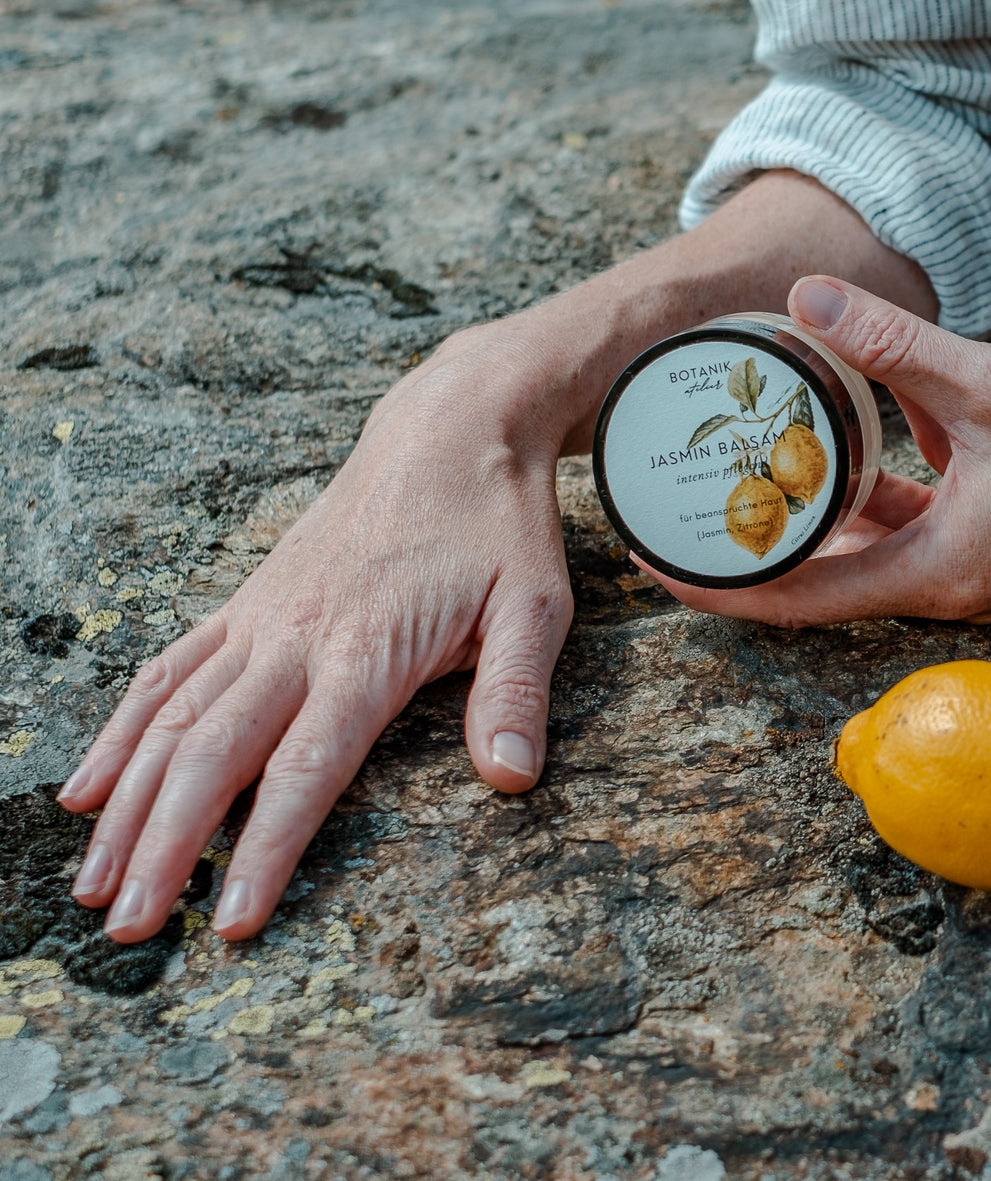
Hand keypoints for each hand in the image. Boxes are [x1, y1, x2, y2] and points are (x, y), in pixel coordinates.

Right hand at [58, 321, 574, 942]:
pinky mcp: (249, 601)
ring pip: (172, 717)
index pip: (305, 770)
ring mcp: (262, 617)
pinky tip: (89, 782)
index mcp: (368, 650)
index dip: (265, 851)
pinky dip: (123, 727)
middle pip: (212, 753)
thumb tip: (513, 778)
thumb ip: (516, 690)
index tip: (228, 924)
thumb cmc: (495, 523)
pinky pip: (170, 668)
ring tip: (93, 882)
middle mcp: (297, 637)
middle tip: (130, 929)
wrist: (447, 428)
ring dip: (127, 803)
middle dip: (165, 847)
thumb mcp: (534, 602)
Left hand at [645, 277, 990, 624]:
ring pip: (867, 544)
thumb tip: (805, 299)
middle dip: (754, 548)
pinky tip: (845, 432)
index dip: (722, 589)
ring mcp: (971, 563)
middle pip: (822, 580)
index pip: (800, 600)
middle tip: (682, 510)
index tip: (657, 565)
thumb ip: (892, 344)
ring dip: (813, 511)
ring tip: (744, 471)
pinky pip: (911, 516)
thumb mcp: (990, 385)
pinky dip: (873, 484)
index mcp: (937, 575)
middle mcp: (947, 584)